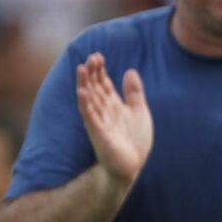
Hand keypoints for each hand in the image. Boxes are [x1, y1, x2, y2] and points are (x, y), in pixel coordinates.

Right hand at [77, 53, 152, 183]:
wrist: (132, 165)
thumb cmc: (134, 141)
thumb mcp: (139, 112)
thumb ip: (134, 93)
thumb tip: (130, 71)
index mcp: (113, 105)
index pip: (103, 83)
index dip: (100, 70)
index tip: (98, 56)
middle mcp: (104, 111)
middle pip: (95, 88)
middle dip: (92, 73)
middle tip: (90, 57)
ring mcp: (100, 122)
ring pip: (90, 100)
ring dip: (85, 85)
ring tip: (81, 69)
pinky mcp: (99, 135)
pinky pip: (91, 118)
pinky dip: (86, 106)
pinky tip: (82, 94)